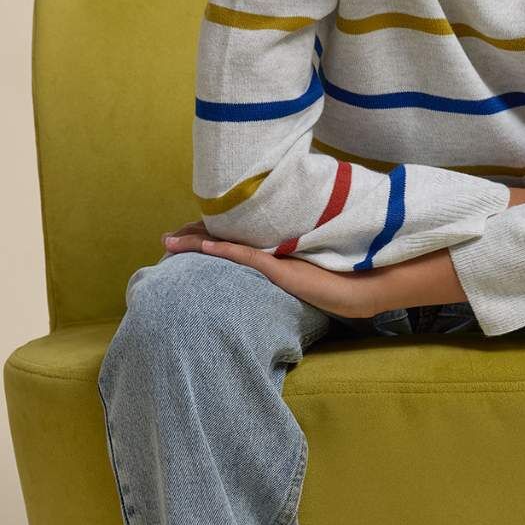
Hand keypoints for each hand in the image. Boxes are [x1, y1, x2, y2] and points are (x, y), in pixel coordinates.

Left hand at [161, 223, 389, 316]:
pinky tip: (204, 249)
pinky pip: (247, 257)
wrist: (359, 289)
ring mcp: (275, 255)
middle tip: (165, 239)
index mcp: (271, 247)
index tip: (182, 237)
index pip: (230, 236)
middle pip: (222, 235)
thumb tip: (265, 277)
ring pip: (227, 242)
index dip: (204, 234)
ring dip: (195, 242)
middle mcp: (269, 245)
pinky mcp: (281, 268)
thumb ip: (279, 272)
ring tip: (169, 242)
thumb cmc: (334, 284)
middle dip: (191, 235)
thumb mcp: (299, 277)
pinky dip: (224, 252)